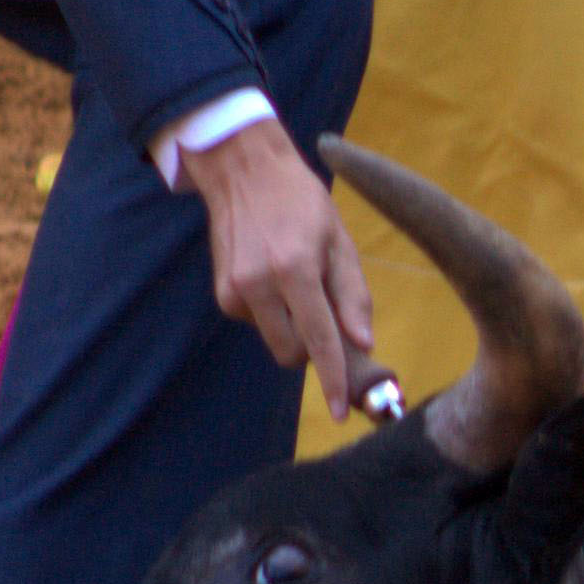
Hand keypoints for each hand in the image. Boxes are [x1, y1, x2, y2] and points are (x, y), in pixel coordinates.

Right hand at [176, 118, 376, 419]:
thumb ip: (353, 295)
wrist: (243, 169)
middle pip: (292, 353)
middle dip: (313, 348)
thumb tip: (362, 343)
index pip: (319, 339)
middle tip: (326, 315)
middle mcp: (259, 284)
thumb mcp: (339, 240)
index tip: (338, 413)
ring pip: (274, 339)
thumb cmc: (302, 201)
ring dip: (292, 326)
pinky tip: (272, 274)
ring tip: (296, 280)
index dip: (332, 379)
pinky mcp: (221, 292)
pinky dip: (272, 311)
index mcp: (295, 269)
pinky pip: (256, 322)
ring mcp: (234, 290)